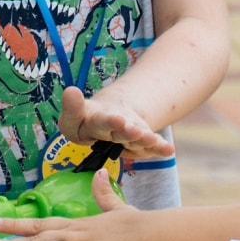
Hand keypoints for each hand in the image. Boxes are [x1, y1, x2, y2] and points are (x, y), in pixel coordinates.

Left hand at [0, 169, 146, 240]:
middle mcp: (73, 236)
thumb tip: (100, 174)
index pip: (42, 224)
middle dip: (6, 240)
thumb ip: (104, 194)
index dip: (17, 224)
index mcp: (78, 225)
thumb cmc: (139, 226)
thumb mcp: (117, 207)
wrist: (154, 236)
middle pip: (34, 237)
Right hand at [57, 86, 174, 160]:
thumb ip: (72, 105)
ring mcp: (126, 142)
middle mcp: (107, 138)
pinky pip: (150, 147)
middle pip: (116, 135)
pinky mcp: (141, 144)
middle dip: (126, 133)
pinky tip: (168, 149)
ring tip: (152, 138)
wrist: (107, 122)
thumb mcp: (77, 108)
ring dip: (143, 140)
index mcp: (86, 129)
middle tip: (134, 131)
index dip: (101, 123)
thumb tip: (70, 91)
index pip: (86, 127)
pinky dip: (159, 148)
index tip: (116, 118)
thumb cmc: (87, 117)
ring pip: (135, 142)